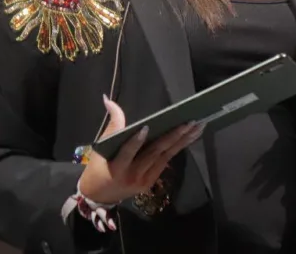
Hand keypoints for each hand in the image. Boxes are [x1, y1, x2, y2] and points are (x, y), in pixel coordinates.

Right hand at [78, 95, 203, 210]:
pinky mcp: (152, 181)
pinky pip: (166, 161)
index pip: (127, 152)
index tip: (146, 127)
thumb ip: (111, 125)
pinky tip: (190, 137)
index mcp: (117, 167)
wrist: (99, 196)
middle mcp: (133, 175)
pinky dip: (178, 147)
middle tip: (189, 122)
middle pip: (154, 153)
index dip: (135, 141)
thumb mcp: (100, 148)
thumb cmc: (98, 168)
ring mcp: (145, 180)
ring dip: (182, 141)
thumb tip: (109, 100)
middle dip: (173, 136)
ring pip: (165, 156)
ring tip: (197, 126)